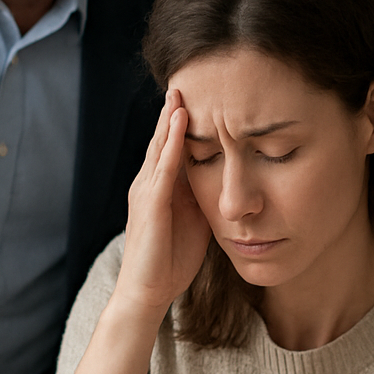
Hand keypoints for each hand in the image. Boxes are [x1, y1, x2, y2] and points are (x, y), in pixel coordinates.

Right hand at [111, 90, 212, 317]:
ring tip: (179, 92)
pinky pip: (163, 167)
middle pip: (161, 140)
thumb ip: (204, 199)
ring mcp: (147, 192)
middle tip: (183, 81)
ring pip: (159, 147)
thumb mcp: (195, 221)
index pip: (172, 148)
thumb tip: (226, 182)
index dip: (182, 124)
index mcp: (161, 189)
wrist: (148, 292)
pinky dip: (171, 143)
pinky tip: (179, 123)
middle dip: (171, 112)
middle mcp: (149, 184)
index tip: (199, 98)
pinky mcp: (150, 204)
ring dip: (170, 119)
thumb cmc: (171, 261)